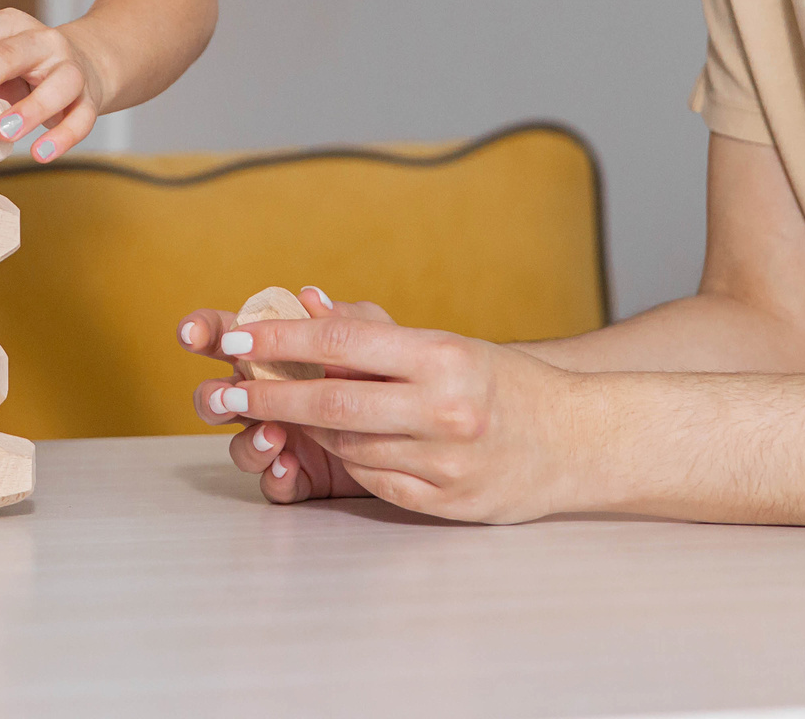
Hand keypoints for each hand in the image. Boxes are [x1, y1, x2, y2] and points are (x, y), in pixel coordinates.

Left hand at [0, 8, 111, 162]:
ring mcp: (70, 69)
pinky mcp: (90, 99)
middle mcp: (43, 42)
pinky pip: (81, 119)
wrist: (90, 63)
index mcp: (10, 26)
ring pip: (57, 85)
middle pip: (7, 56)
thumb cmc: (26, 69)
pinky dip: (62, 137)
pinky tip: (41, 153)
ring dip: (28, 109)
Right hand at [176, 287, 379, 502]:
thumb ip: (346, 321)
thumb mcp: (380, 342)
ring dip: (246, 441)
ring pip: (237, 444)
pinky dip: (273, 476)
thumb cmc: (392, 377)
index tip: (190, 334)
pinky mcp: (300, 476)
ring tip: (273, 436)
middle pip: (217, 396)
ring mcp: (280, 437)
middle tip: (226, 398)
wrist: (423, 434)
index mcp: (278, 355)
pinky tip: (287, 466)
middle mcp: (270, 396)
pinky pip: (272, 483)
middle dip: (210, 397)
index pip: (229, 336)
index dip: (203, 331)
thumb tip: (309, 296)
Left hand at [184, 293, 591, 522]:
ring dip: (310, 431)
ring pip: (348, 446)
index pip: (342, 345)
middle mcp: (445, 410)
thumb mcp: (444, 343)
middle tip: (223, 393)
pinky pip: (375, 481)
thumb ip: (371, 331)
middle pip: (332, 405)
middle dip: (269, 398)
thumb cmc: (503, 383)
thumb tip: (302, 301)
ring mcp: (446, 462)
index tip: (235, 339)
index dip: (280, 342)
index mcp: (443, 357)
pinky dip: (351, 462)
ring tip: (286, 416)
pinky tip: (344, 446)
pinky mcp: (447, 503)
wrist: (581, 441)